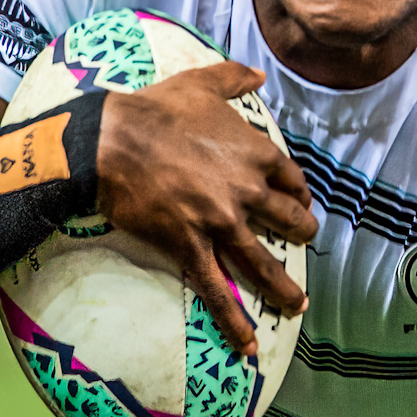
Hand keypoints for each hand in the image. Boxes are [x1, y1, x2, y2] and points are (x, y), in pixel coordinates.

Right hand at [96, 61, 316, 353]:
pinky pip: (216, 288)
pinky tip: (248, 343)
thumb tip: (258, 73)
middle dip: (301, 235)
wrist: (113, 140)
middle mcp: (246, 190)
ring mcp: (221, 221)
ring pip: (262, 262)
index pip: (291, 179)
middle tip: (304, 246)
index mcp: (255, 152)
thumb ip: (234, 78)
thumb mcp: (201, 82)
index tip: (301, 203)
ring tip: (298, 305)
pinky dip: (234, 319)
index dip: (299, 194)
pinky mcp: (190, 245)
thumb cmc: (156, 109)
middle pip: (287, 221)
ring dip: (283, 288)